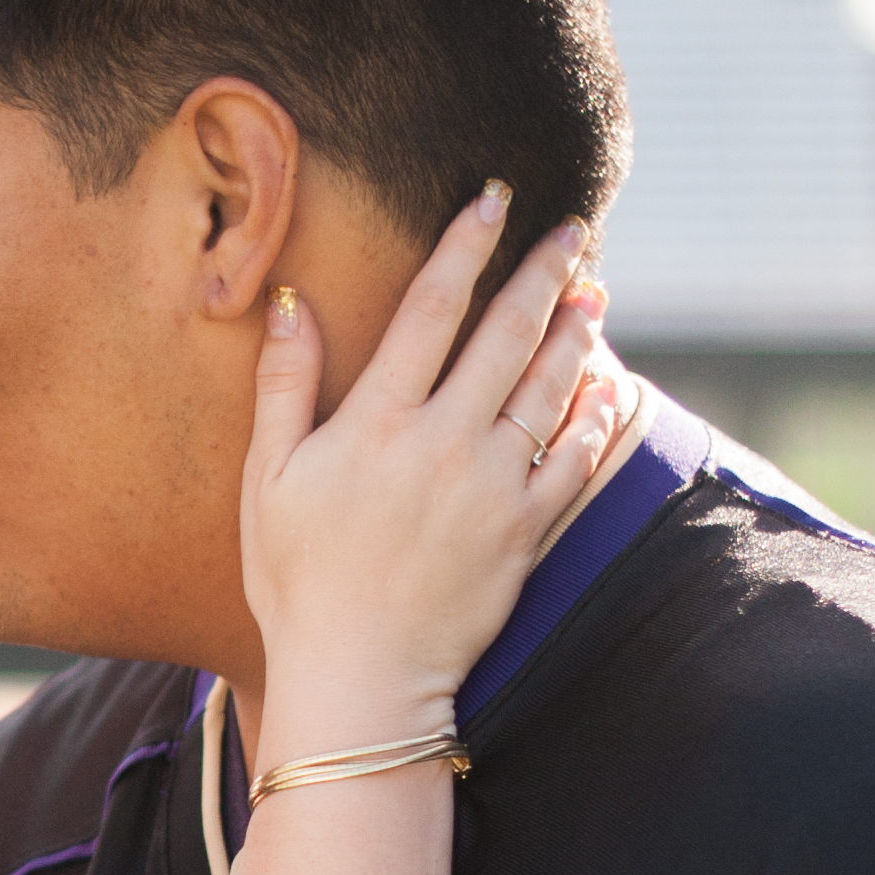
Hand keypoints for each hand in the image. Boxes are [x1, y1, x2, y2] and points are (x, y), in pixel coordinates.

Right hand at [238, 190, 620, 752]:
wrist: (359, 675)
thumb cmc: (297, 580)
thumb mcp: (267, 479)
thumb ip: (284, 385)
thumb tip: (291, 302)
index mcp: (379, 421)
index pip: (432, 309)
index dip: (465, 246)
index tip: (494, 199)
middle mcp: (445, 441)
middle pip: (507, 335)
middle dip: (543, 273)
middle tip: (571, 230)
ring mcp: (494, 486)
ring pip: (550, 388)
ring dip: (577, 332)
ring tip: (595, 290)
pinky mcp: (525, 532)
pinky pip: (573, 461)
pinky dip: (595, 418)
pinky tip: (607, 386)